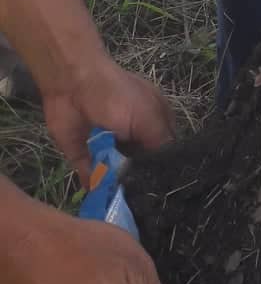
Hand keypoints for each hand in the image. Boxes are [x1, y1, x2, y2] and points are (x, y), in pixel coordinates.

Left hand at [41, 56, 174, 183]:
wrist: (72, 86)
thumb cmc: (117, 96)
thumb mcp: (148, 116)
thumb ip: (161, 144)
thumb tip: (166, 173)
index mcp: (153, 120)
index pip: (165, 149)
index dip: (165, 166)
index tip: (164, 183)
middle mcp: (133, 135)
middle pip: (142, 164)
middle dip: (141, 180)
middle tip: (140, 194)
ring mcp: (108, 146)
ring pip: (117, 174)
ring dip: (118, 187)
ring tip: (120, 197)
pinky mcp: (84, 155)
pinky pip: (92, 177)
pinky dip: (95, 185)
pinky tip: (100, 195)